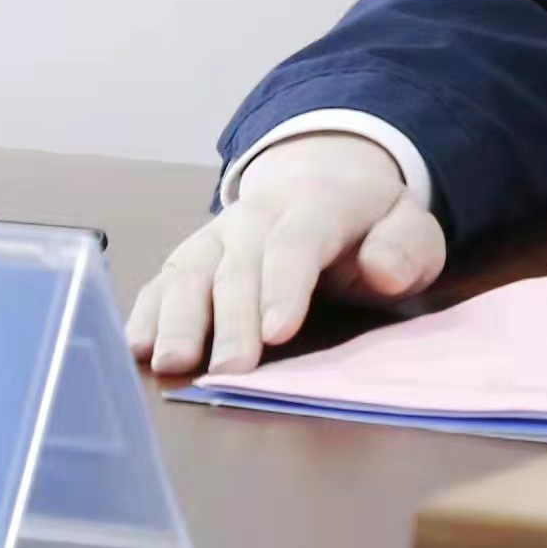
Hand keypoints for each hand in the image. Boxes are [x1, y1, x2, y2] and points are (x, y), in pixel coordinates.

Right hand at [126, 131, 444, 376]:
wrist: (324, 176)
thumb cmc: (371, 222)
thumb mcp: (409, 226)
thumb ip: (405, 247)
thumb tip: (383, 272)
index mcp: (318, 203)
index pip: (298, 240)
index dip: (285, 284)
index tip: (278, 332)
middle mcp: (257, 215)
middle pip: (239, 264)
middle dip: (232, 319)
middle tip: (230, 371)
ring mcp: (218, 234)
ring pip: (191, 270)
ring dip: (179, 318)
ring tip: (173, 362)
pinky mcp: (191, 256)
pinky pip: (163, 280)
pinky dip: (147, 311)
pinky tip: (137, 346)